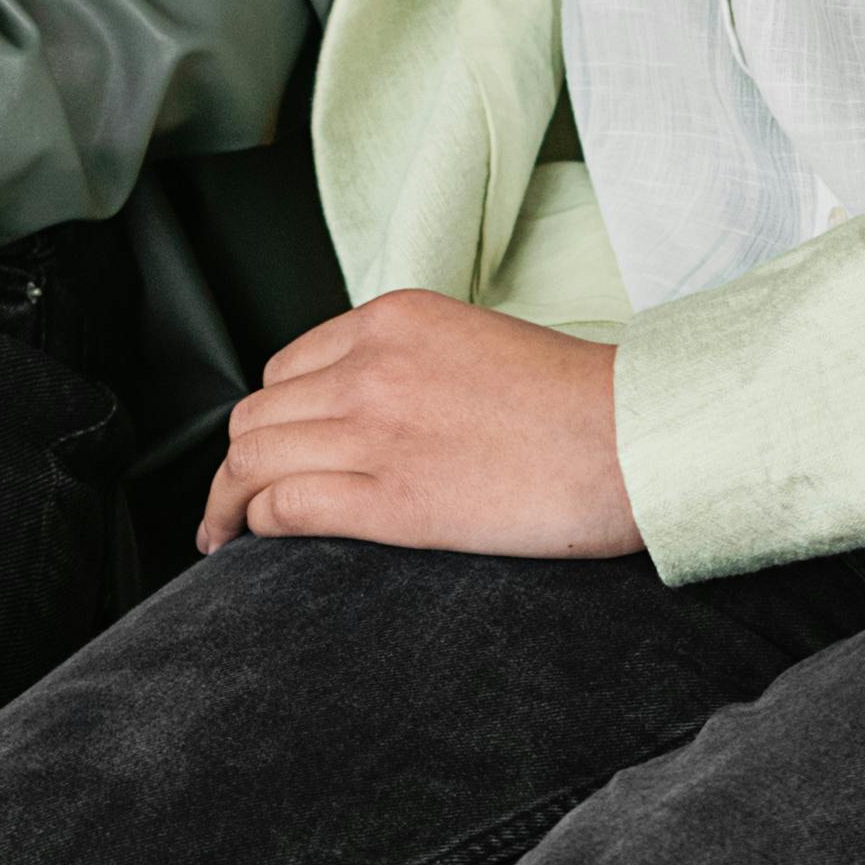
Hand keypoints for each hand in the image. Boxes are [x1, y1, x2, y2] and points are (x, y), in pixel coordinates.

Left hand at [201, 292, 641, 559]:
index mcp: (395, 320)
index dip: (272, 417)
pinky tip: (250, 544)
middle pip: (258, 414)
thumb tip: (381, 415)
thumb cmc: (585, 405)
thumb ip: (416, 366)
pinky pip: (284, 506)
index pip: (289, 367)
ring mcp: (374, 429)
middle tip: (237, 499)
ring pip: (253, 459)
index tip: (269, 450)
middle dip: (239, 461)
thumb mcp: (481, 345)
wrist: (638, 440)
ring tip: (226, 531)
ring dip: (229, 500)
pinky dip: (252, 526)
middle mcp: (371, 365)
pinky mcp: (388, 496)